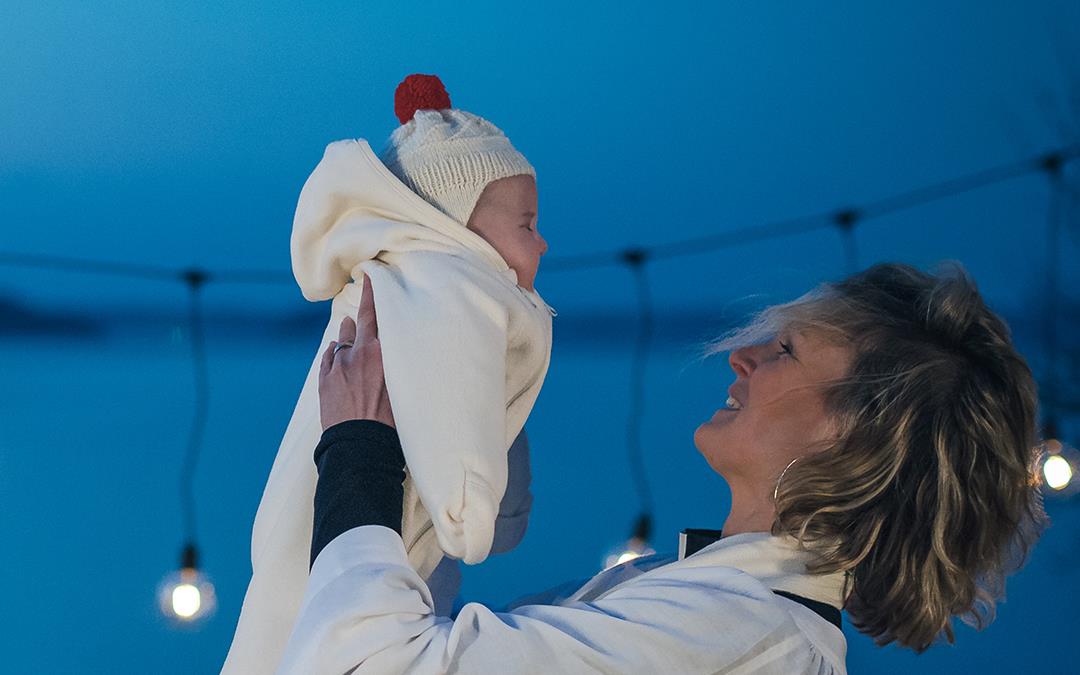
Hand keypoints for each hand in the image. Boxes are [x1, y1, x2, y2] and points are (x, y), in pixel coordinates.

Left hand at [318, 273, 395, 431]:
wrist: (361, 444)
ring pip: (341, 341)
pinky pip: (329, 358)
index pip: (375, 316)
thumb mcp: (401, 386)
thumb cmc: (390, 420)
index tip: (370, 276)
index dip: (372, 294)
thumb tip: (389, 349)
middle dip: (361, 309)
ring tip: (349, 328)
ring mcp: (338, 366)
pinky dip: (334, 353)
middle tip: (364, 289)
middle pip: (357, 324)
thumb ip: (393, 362)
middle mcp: (357, 354)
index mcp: (379, 354)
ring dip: (347, 334)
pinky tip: (336, 352)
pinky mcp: (325, 380)